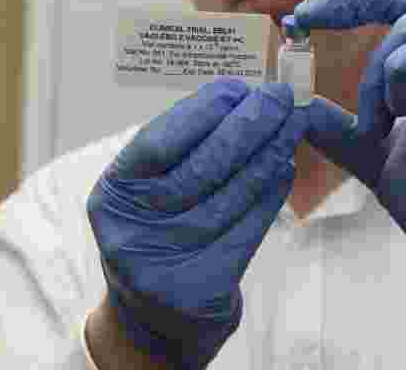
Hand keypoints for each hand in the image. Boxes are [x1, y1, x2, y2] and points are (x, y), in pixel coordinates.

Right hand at [87, 79, 305, 369]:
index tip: (240, 87)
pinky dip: (270, 193)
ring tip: (292, 126)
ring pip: (229, 197)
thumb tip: (241, 97)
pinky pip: (247, 230)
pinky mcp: (202, 288)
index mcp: (113, 194)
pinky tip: (284, 166)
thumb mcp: (150, 188)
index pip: (159, 141)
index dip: (203, 110)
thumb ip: (185, 147)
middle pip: (200, 168)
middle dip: (247, 126)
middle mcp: (131, 231)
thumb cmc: (159, 230)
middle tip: (280, 98)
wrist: (155, 317)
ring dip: (268, 154)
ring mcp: (164, 265)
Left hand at [292, 0, 405, 325]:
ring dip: (374, 72)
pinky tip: (398, 118)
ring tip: (376, 126)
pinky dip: (397, 76)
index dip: (350, 2)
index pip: (398, 8)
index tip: (302, 16)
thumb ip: (339, 131)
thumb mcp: (374, 159)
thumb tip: (296, 109)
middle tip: (304, 15)